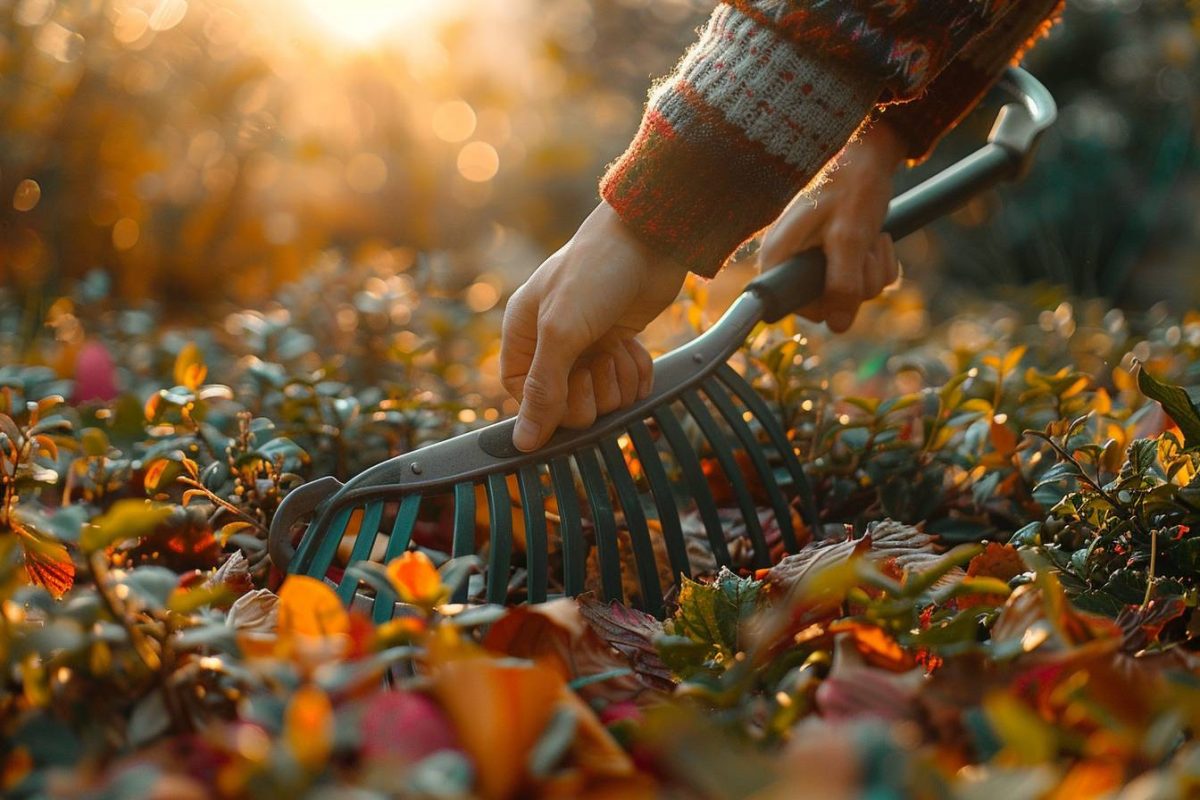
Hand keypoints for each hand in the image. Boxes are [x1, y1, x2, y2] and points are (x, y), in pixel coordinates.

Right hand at [501, 201, 688, 451]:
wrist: (652, 238)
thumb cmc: (596, 273)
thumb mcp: (561, 331)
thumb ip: (543, 390)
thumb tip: (523, 443)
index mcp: (523, 335)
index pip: (525, 398)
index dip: (550, 405)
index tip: (573, 388)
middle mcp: (553, 344)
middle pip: (567, 406)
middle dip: (592, 390)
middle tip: (600, 360)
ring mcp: (590, 346)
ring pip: (603, 399)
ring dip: (618, 379)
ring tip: (619, 345)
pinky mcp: (621, 345)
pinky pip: (628, 386)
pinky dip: (637, 372)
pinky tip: (635, 346)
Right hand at [759, 121, 907, 331]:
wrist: (870, 155)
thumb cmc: (852, 186)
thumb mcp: (850, 237)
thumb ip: (843, 283)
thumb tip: (838, 326)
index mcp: (780, 256)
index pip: (792, 306)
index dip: (823, 302)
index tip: (841, 277)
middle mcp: (792, 261)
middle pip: (827, 304)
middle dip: (858, 281)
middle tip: (862, 247)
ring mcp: (815, 260)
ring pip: (851, 294)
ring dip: (872, 269)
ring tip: (870, 235)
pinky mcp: (838, 257)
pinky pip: (864, 281)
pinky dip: (879, 263)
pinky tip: (876, 238)